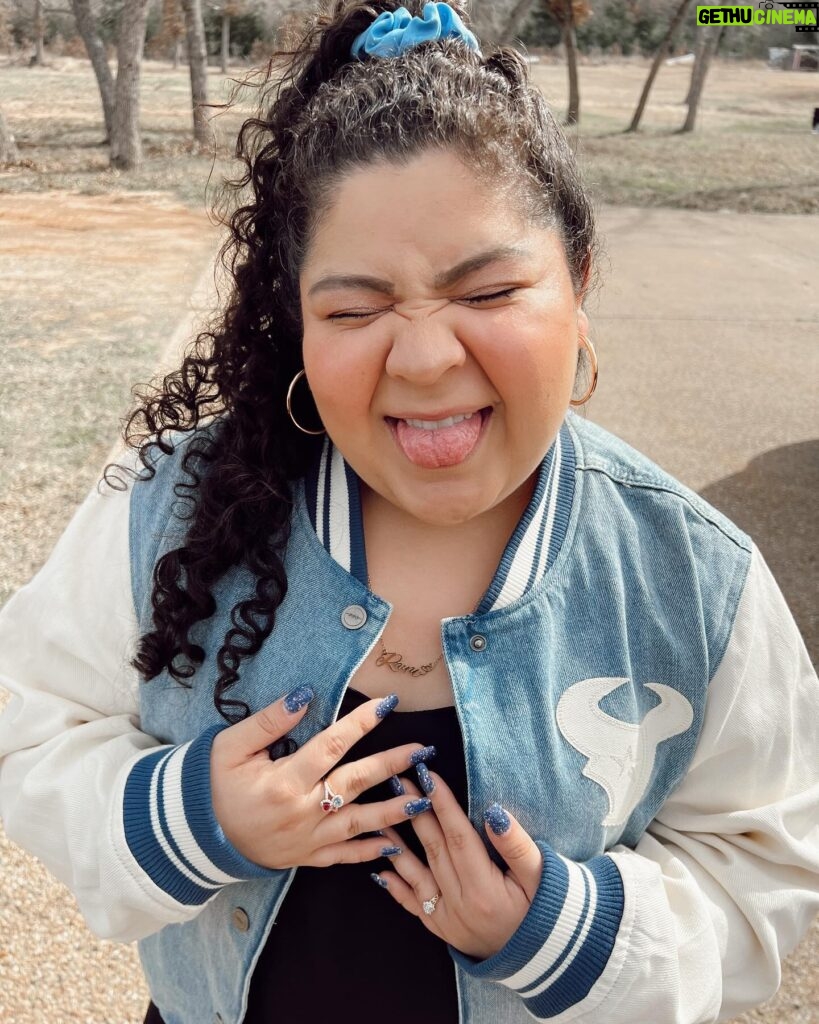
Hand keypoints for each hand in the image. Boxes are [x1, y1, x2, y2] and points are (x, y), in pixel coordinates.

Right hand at [209, 688, 435, 869]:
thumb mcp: (231, 746)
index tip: (387, 704)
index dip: (360, 723)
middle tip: (422, 750)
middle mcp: (301, 812)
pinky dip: (370, 852)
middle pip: (354, 784)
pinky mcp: (306, 858)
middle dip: (391, 765)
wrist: (197, 835)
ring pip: (358, 824)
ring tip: (424, 799)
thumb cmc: (216, 785)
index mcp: (283, 781)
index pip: (330, 746)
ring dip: (393, 811)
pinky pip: (344, 857)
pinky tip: (396, 844)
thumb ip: (268, 722)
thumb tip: (303, 694)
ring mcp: (306, 839)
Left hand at [372, 769, 542, 960]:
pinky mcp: (441, 929)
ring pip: (416, 873)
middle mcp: (460, 904)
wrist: (541, 956)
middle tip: (399, 780)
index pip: (458, 837)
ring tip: (382, 815)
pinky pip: (413, 904)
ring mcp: (447, 919)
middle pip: (434, 849)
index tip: (428, 775)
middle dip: (416, 811)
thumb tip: (494, 813)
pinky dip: (396, 886)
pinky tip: (380, 869)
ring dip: (397, 843)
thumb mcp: (541, 877)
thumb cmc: (545, 910)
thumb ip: (517, 846)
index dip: (442, 804)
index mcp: (485, 890)